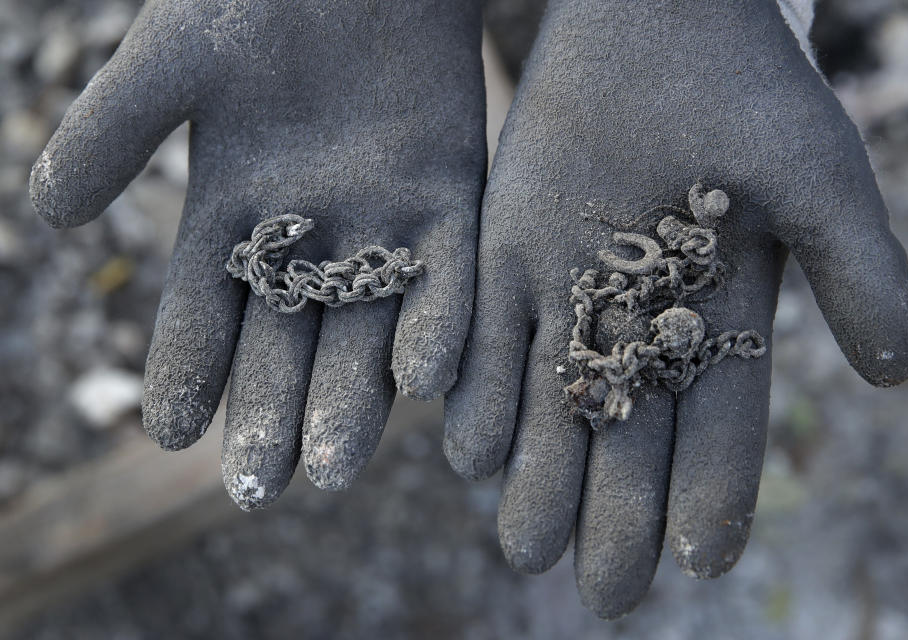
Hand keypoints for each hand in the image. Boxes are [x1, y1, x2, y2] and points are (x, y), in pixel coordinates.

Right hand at [31, 0, 485, 507]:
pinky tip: (421, 383)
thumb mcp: (176, 58)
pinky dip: (434, 329)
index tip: (171, 435)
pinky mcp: (446, 204)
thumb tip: (48, 212)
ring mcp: (379, 226)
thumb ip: (117, 127)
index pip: (202, 315)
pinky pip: (444, 279)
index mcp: (230, 215)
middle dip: (273, 414)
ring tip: (334, 468)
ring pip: (364, 331)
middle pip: (286, 347)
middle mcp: (306, 239)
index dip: (185, 373)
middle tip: (263, 488)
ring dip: (353, 400)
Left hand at [444, 0, 907, 617]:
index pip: (720, 426)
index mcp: (721, 317)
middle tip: (606, 591)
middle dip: (619, 511)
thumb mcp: (816, 179)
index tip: (701, 565)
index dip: (713, 494)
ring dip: (539, 474)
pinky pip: (490, 338)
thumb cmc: (749, 88)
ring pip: (553, 402)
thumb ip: (857, 268)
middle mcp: (641, 321)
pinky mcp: (507, 258)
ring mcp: (570, 292)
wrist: (654, 21)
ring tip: (524, 545)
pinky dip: (481, 393)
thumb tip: (901, 371)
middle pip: (630, 434)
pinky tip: (470, 453)